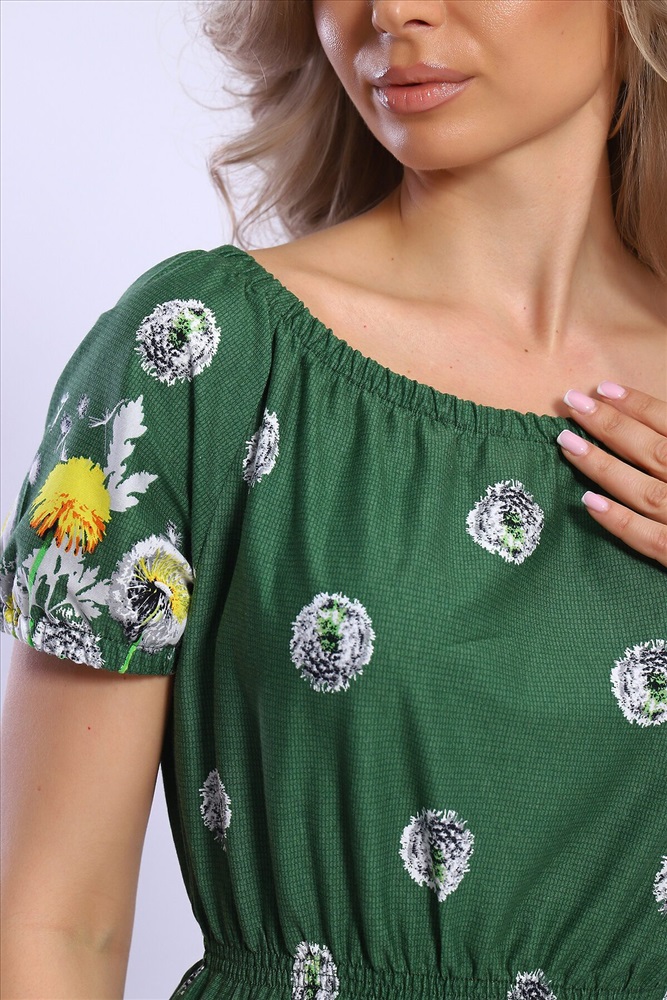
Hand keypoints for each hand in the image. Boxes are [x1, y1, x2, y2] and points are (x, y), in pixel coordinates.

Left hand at [556, 381, 666, 567]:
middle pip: (656, 452)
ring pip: (646, 493)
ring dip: (604, 466)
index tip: (604, 389)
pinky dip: (620, 521)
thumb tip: (657, 424)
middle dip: (611, 426)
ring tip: (568, 443)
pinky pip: (652, 541)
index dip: (641, 405)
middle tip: (572, 403)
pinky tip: (589, 501)